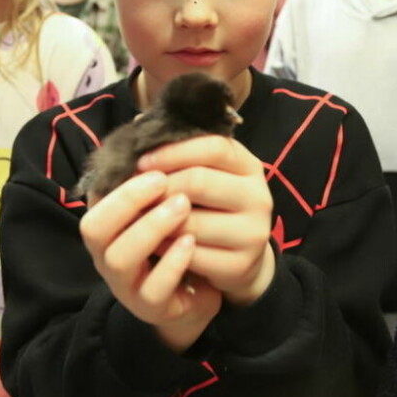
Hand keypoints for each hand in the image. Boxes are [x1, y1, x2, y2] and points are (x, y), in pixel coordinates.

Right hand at [81, 171, 221, 353]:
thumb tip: (145, 125)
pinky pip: (153, 289)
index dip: (121, 185)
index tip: (153, 167)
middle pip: (95, 229)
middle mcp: (106, 256)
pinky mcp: (151, 306)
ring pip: (120, 258)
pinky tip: (190, 242)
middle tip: (164, 183)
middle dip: (129, 202)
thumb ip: (151, 174)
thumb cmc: (173, 239)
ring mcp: (125, 284)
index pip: (94, 204)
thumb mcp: (159, 205)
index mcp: (106, 227)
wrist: (195, 290)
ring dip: (150, 227)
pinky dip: (171, 262)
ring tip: (183, 206)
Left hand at [137, 135, 275, 306]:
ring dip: (158, 220)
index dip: (173, 152)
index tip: (142, 161)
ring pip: (191, 221)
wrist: (241, 253)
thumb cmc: (212, 204)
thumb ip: (183, 154)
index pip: (213, 147)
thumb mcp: (207, 172)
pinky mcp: (240, 264)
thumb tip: (140, 132)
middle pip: (199, 182)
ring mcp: (253, 232)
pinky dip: (167, 248)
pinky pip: (191, 254)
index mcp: (249, 165)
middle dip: (160, 187)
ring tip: (141, 216)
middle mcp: (258, 196)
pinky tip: (156, 241)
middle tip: (137, 194)